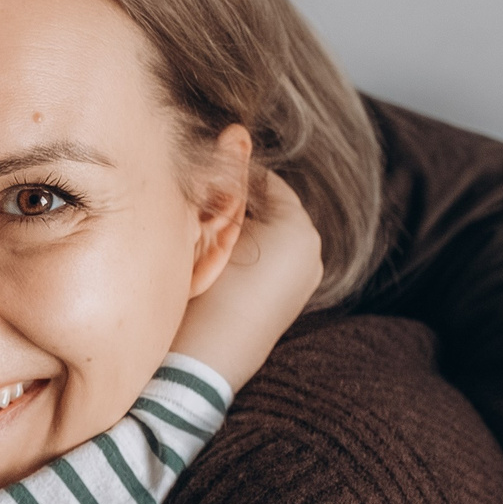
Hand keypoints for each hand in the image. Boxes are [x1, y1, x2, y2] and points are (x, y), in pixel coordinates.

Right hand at [171, 169, 322, 390]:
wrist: (195, 369)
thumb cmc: (197, 297)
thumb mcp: (205, 231)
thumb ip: (223, 182)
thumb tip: (233, 133)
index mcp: (298, 229)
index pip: (262, 179)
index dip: (226, 176)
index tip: (194, 180)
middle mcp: (311, 252)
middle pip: (268, 208)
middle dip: (233, 205)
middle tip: (191, 209)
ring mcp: (303, 282)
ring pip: (267, 237)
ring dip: (237, 232)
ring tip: (196, 240)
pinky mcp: (289, 305)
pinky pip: (268, 264)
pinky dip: (245, 259)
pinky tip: (210, 269)